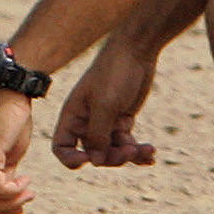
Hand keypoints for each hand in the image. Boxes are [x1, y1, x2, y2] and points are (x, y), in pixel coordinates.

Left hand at [0, 89, 38, 213]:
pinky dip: (14, 193)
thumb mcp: (3, 157)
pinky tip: (26, 181)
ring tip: (27, 191)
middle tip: (23, 202)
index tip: (9, 206)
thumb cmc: (9, 122)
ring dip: (11, 203)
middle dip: (0, 212)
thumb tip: (6, 202)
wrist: (11, 92)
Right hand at [52, 41, 160, 170]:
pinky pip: (127, 144)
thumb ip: (98, 135)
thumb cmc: (114, 73)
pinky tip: (151, 154)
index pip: (62, 146)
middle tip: (130, 151)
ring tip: (147, 151)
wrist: (136, 52)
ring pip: (113, 151)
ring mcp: (105, 122)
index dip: (71, 158)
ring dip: (129, 154)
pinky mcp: (122, 121)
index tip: (88, 160)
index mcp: (74, 116)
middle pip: (94, 154)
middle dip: (112, 157)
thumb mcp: (105, 106)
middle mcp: (87, 122)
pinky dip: (138, 151)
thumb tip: (96, 161)